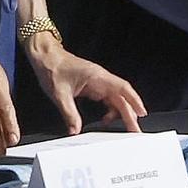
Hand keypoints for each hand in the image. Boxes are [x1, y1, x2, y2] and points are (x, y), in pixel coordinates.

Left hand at [25, 35, 147, 134]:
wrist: (45, 57)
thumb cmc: (53, 68)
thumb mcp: (59, 94)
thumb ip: (69, 114)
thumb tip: (75, 130)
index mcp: (97, 77)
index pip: (122, 89)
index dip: (134, 101)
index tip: (141, 113)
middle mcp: (101, 78)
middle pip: (121, 96)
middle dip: (130, 112)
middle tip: (134, 129)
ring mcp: (98, 82)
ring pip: (116, 98)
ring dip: (121, 112)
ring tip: (124, 126)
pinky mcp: (93, 85)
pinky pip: (107, 98)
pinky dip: (110, 109)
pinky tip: (107, 118)